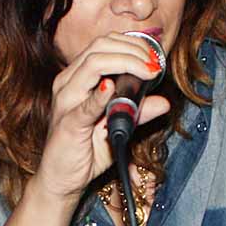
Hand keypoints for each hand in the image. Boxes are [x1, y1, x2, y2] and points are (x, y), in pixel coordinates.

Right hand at [36, 32, 168, 203]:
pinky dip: (100, 95)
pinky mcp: (67, 124)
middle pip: (100, 48)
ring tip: (147, 72)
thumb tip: (163, 102)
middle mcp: (67, 84)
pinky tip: (113, 87)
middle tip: (155, 64)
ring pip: (93, 64)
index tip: (155, 58)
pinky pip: (84, 105)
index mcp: (77, 79)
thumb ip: (137, 113)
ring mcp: (65, 102)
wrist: (61, 181)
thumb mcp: (117, 129)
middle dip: (133, 50)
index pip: (104, 45)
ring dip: (126, 62)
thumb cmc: (85, 152)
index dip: (133, 44)